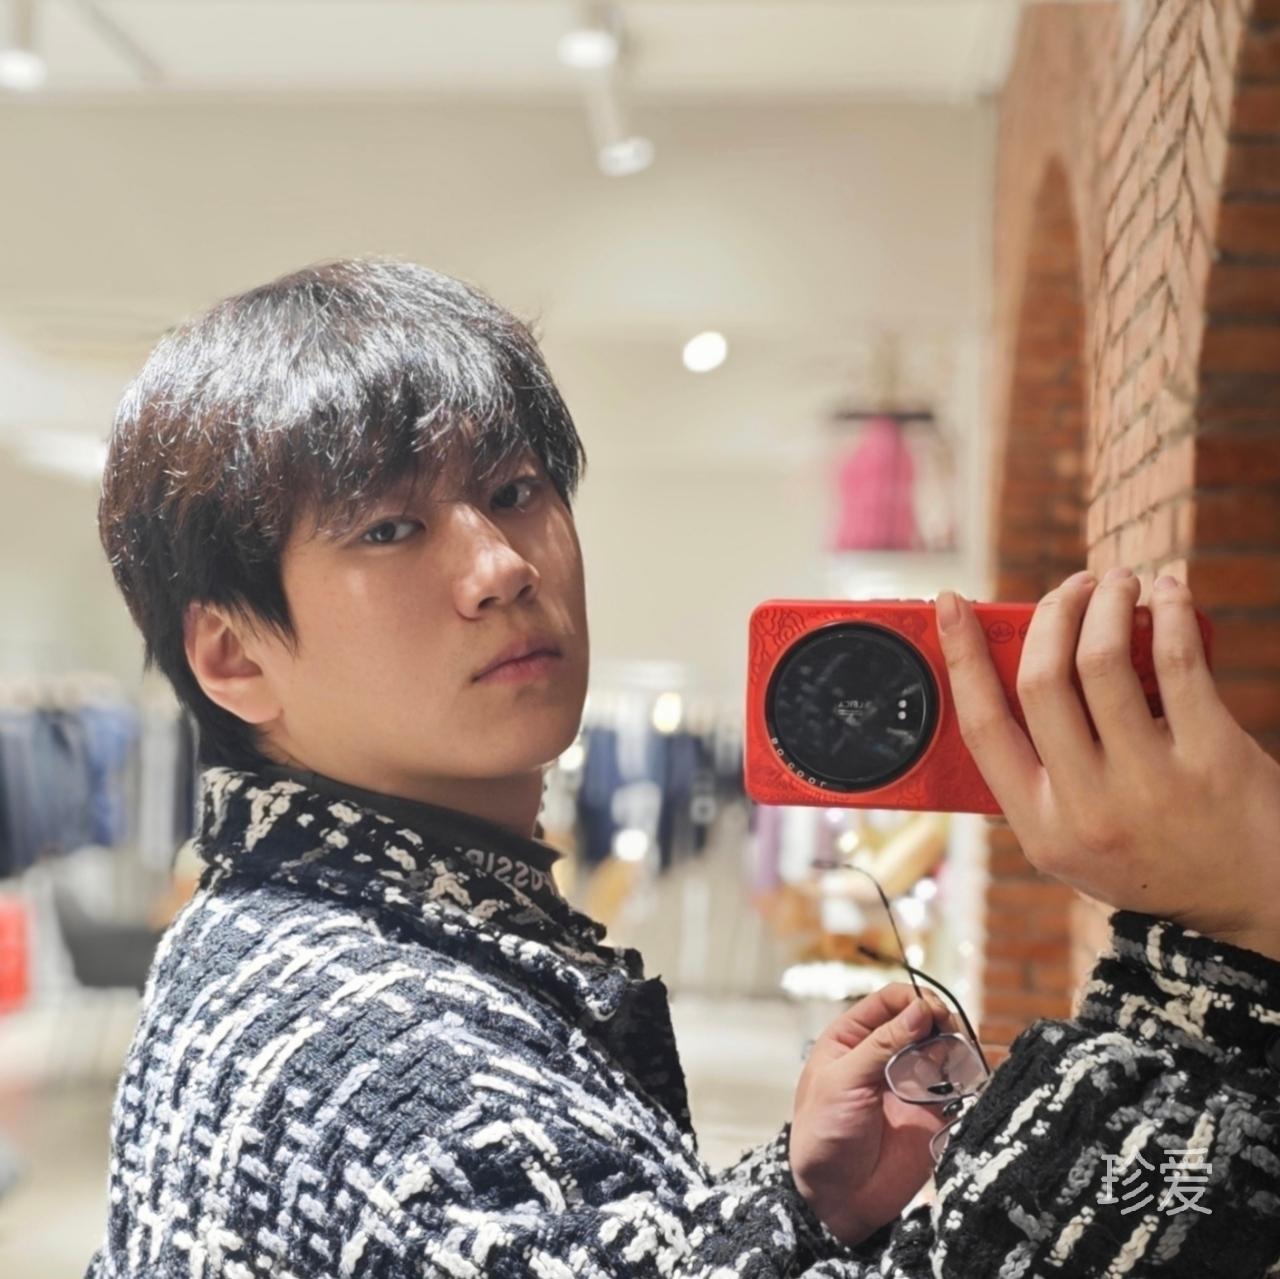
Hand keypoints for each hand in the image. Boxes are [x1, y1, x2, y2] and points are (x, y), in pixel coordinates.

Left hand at [789, 983, 952, 1244]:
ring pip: (942, 1048)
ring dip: (955, 1047)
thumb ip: (882, 1045)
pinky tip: (965, 1081)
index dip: (914, 1000)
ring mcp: (910, 1081)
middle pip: (922, 1019)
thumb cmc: (824, 1133)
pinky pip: (956, 1085)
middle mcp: (883, 1054)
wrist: (838, 1198)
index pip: (890, 1001)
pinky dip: (966, 1077)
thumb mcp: (843, 1082)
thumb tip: (921, 1009)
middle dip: (941, 1020)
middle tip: (953, 1033)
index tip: (934, 1012)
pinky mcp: (932, 1111)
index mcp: (852, 1038)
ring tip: (959, 1059)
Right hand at [936, 569, 1279, 961]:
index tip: (952, 603)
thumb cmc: (1159, 859)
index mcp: (1042, 827)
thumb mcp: (1076, 842)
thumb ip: (1042, 775)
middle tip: (1072, 587)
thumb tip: (1021, 669)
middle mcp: (1088, 808)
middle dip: (1051, 614)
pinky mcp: (1213, 759)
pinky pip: (1177, 664)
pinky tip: (1169, 595)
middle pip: (1042, 681)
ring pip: (1102, 662)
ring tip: (1118, 583)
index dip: (960, 656)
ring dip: (1106, 603)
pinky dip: (1169, 615)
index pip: (982, 727)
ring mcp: (1151, 784)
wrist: (1256, 903)